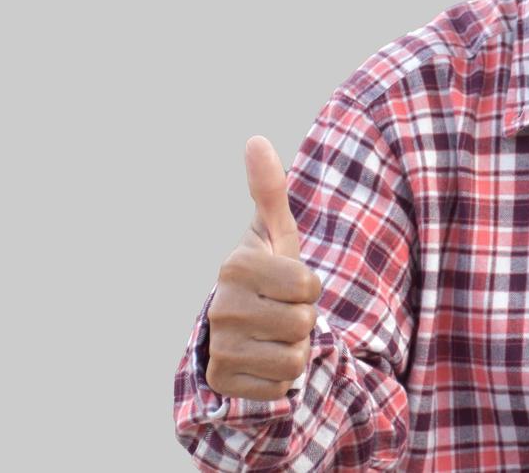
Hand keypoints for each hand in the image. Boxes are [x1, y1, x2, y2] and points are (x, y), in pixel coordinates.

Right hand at [204, 136, 322, 401]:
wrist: (240, 326)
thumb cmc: (268, 273)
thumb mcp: (275, 233)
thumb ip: (270, 190)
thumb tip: (256, 140)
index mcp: (235, 266)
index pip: (308, 286)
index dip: (310, 287)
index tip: (290, 283)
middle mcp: (220, 307)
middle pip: (303, 323)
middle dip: (304, 320)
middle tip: (283, 311)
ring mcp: (219, 347)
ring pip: (294, 359)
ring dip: (296, 349)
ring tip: (276, 334)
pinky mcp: (223, 382)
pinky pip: (280, 387)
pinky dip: (281, 379)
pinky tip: (264, 360)